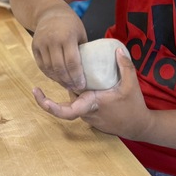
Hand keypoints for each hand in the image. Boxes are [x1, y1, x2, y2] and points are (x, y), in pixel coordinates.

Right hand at [30, 6, 87, 91]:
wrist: (49, 12)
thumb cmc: (70, 23)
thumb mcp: (81, 33)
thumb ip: (83, 50)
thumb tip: (92, 69)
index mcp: (67, 37)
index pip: (72, 62)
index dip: (77, 76)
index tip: (82, 85)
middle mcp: (52, 41)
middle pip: (60, 68)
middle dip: (68, 81)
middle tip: (75, 89)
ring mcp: (41, 44)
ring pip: (49, 69)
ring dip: (58, 80)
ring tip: (67, 85)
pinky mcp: (34, 47)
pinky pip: (42, 66)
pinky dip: (49, 74)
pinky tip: (57, 79)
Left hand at [33, 49, 152, 139]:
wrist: (138, 126)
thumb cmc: (133, 107)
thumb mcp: (132, 85)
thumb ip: (125, 66)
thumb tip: (117, 50)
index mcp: (92, 105)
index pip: (66, 111)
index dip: (49, 105)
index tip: (39, 95)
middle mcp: (86, 112)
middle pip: (64, 104)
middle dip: (51, 98)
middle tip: (37, 88)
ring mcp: (88, 116)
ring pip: (73, 102)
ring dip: (70, 91)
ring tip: (67, 74)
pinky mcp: (92, 116)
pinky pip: (80, 104)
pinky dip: (77, 94)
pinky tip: (80, 82)